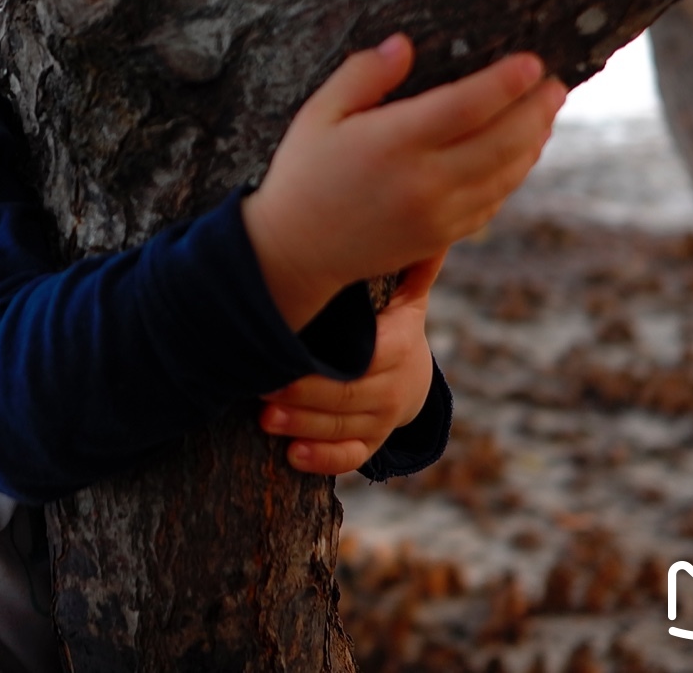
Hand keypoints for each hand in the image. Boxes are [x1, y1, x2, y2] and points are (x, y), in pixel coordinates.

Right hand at [244, 33, 563, 329]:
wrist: (294, 251)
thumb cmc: (303, 173)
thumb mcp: (318, 114)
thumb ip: (362, 75)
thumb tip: (404, 46)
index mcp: (393, 143)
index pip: (467, 106)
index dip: (505, 83)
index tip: (532, 62)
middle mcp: (423, 181)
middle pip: (501, 141)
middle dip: (536, 110)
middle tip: (557, 85)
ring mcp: (437, 214)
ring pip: (505, 176)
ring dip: (532, 142)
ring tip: (545, 115)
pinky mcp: (441, 238)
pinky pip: (491, 204)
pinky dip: (513, 177)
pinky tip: (518, 156)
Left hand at [261, 254, 441, 473]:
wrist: (412, 376)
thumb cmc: (394, 325)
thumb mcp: (407, 297)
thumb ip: (415, 267)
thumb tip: (431, 232)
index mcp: (401, 347)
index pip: (367, 358)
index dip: (327, 363)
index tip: (284, 353)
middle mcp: (395, 388)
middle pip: (346, 396)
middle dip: (302, 395)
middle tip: (261, 387)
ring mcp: (384, 420)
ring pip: (342, 428)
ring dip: (302, 426)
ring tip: (266, 419)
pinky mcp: (372, 443)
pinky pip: (350, 457)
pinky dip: (323, 460)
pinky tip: (293, 454)